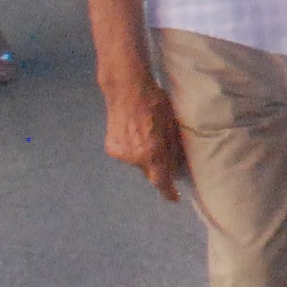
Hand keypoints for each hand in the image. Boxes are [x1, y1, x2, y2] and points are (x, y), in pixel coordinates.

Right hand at [100, 68, 184, 200]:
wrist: (126, 88)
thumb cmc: (155, 101)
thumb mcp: (171, 124)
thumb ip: (172, 149)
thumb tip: (175, 167)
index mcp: (151, 152)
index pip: (161, 180)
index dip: (168, 192)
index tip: (174, 199)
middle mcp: (134, 157)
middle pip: (150, 170)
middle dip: (157, 165)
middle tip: (162, 148)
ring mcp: (121, 153)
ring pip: (138, 162)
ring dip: (144, 155)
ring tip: (146, 133)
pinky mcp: (111, 147)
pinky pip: (127, 154)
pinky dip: (133, 149)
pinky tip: (135, 132)